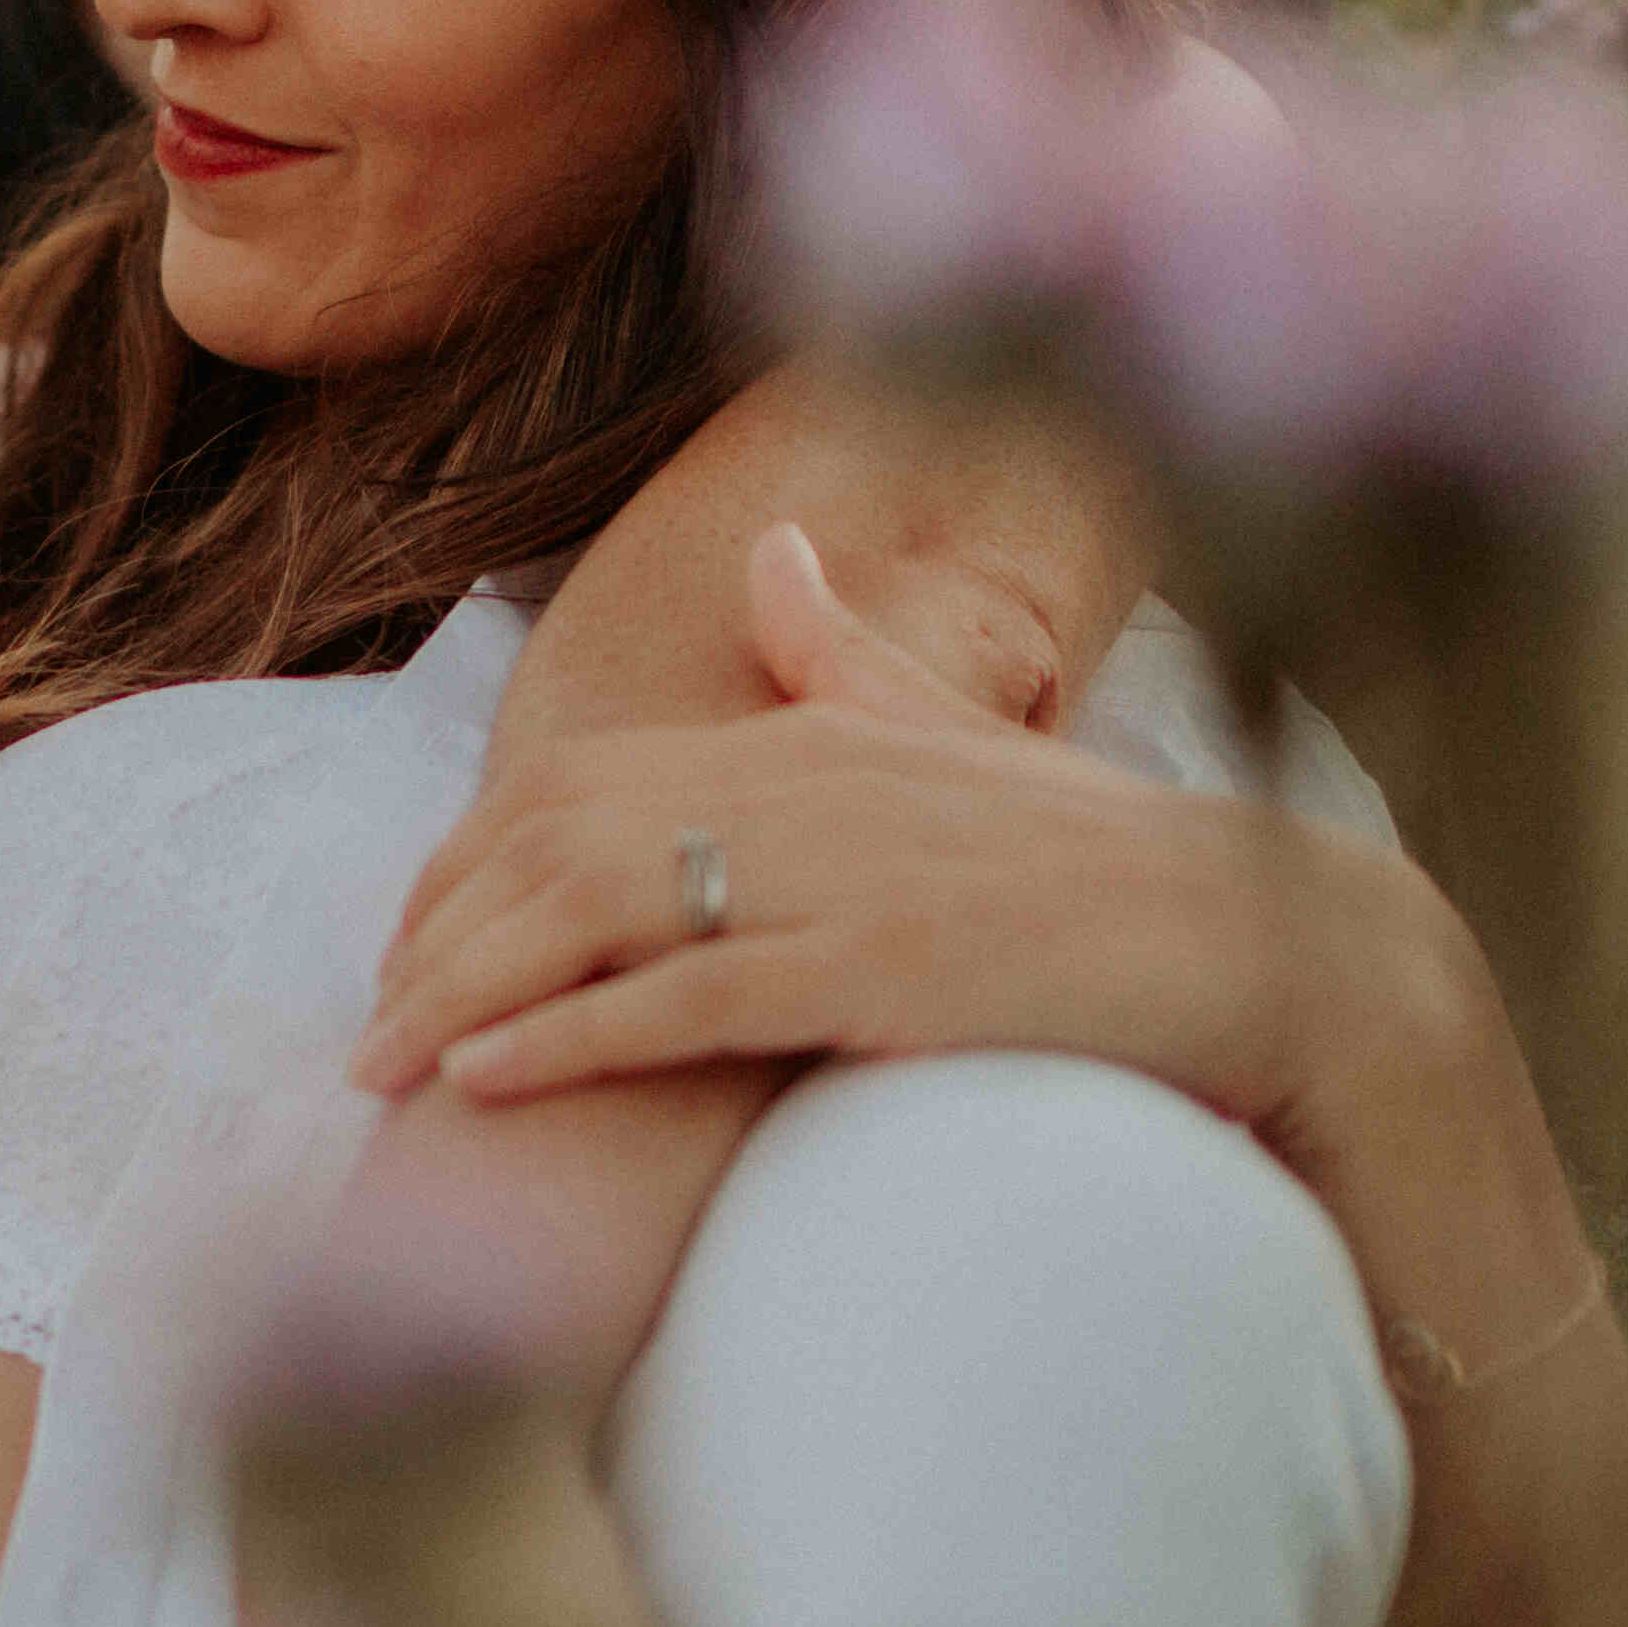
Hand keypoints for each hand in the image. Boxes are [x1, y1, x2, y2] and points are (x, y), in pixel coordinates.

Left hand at [358, 525, 1451, 1138]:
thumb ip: (846, 653)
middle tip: (361, 1022)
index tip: (406, 940)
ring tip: (378, 1064)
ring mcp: (840, 885)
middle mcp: (808, 788)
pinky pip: (683, 1005)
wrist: (1267, 949)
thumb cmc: (1107, 857)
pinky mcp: (875, 978)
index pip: (579, 781)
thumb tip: (770, 548)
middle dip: (436, 934)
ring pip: (592, 921)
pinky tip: (480, 1078)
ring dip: (463, 993)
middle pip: (554, 843)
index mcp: (810, 733)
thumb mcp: (959, 735)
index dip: (466, 859)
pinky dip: (567, 1038)